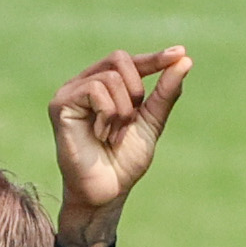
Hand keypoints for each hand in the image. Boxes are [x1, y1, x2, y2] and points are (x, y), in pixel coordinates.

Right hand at [47, 46, 190, 246]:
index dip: (154, 58)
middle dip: (136, 91)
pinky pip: (95, 90)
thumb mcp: (151, 122)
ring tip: (113, 136)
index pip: (129, 61)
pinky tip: (100, 135)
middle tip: (130, 122)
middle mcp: (84, 84)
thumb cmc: (123, 162)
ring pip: (111, 78)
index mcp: (103, 86)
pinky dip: (107, 115)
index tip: (180, 53)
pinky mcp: (60, 104)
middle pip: (119, 59)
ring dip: (122, 112)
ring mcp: (69, 93)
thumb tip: (185, 59)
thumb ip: (165, 92)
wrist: (105, 193)